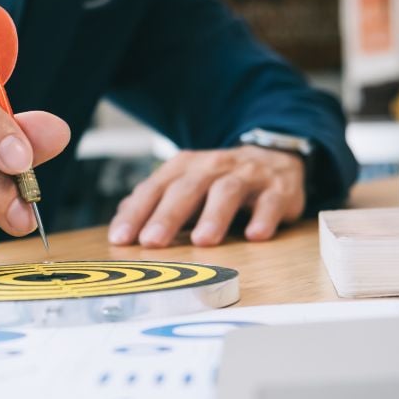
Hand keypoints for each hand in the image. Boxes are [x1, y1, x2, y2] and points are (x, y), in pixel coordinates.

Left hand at [108, 145, 304, 247]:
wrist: (273, 157)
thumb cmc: (219, 180)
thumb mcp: (184, 184)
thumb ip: (155, 202)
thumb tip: (121, 220)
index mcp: (184, 167)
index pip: (155, 188)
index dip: (136, 213)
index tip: (121, 238)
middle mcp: (212, 167)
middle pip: (187, 188)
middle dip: (168, 215)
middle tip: (152, 241)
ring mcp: (246, 175)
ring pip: (227, 191)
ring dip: (214, 216)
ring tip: (202, 241)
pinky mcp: (278, 189)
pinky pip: (271, 201)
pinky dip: (263, 217)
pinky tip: (255, 235)